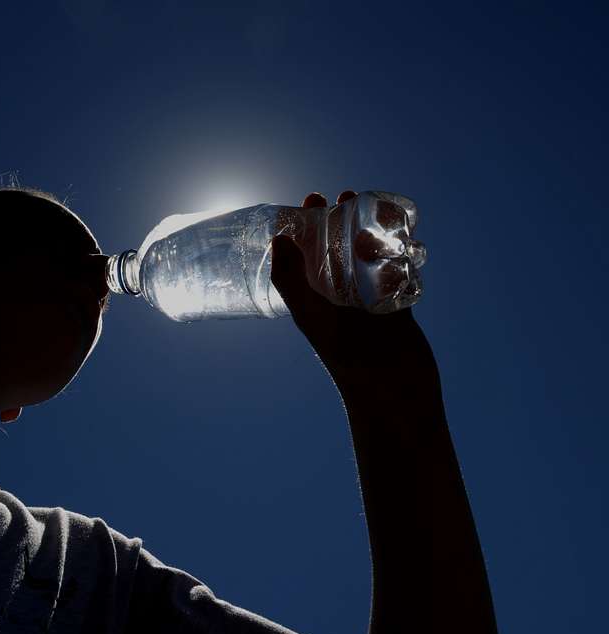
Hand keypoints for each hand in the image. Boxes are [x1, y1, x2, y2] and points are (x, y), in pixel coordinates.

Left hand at [270, 191, 431, 382]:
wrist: (391, 388)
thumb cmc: (345, 354)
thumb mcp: (310, 314)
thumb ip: (291, 279)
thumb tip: (277, 238)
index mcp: (313, 297)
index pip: (304, 253)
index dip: (305, 226)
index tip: (312, 200)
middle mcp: (338, 296)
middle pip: (336, 248)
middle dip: (340, 219)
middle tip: (345, 195)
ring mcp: (369, 299)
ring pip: (369, 255)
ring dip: (371, 230)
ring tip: (376, 208)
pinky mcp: (398, 303)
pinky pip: (399, 269)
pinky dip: (401, 249)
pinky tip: (406, 234)